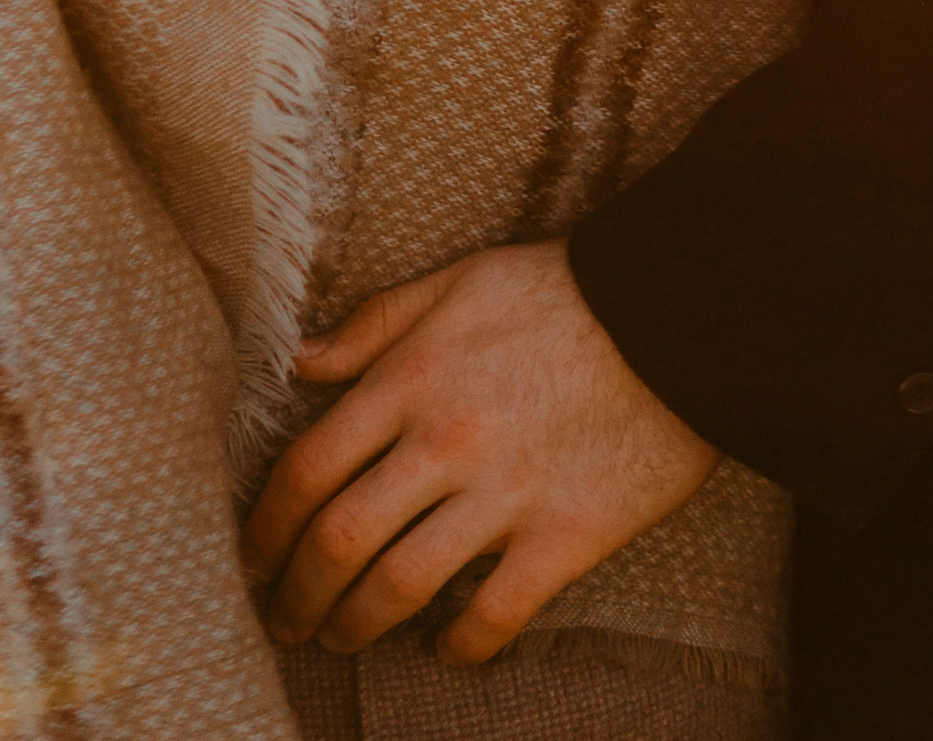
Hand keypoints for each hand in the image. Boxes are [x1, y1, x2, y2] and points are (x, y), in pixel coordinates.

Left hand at [241, 242, 717, 665]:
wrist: (677, 314)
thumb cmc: (565, 291)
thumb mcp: (461, 280)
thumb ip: (376, 323)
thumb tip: (301, 364)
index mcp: (412, 375)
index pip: (308, 468)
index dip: (266, 527)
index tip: (255, 559)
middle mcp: (444, 439)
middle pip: (338, 540)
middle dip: (298, 595)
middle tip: (288, 620)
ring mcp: (504, 493)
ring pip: (400, 587)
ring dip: (357, 626)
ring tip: (344, 640)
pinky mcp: (564, 536)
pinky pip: (494, 616)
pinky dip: (459, 649)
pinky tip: (446, 651)